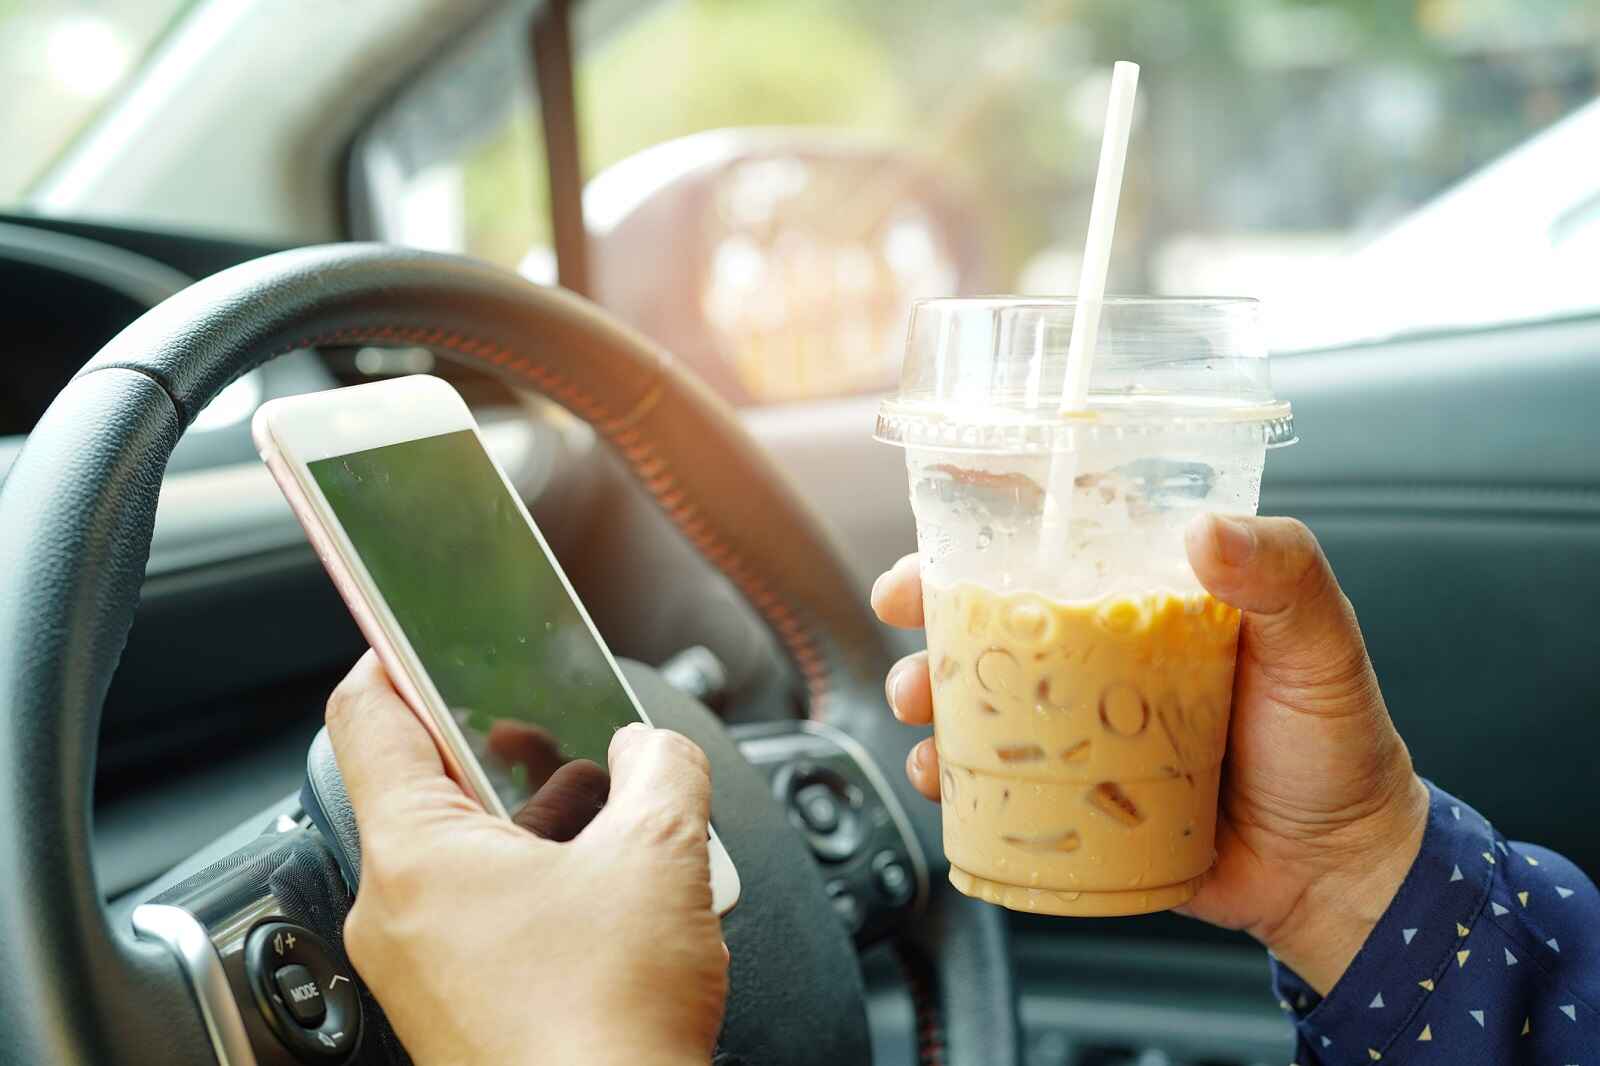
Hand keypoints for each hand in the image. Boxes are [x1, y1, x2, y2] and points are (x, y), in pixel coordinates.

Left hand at [325, 652, 727, 1065]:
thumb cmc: (607, 1025)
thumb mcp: (660, 856)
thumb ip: (662, 770)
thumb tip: (652, 751)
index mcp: (416, 857)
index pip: (366, 718)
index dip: (390, 652)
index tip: (411, 621)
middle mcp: (397, 911)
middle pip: (423, 784)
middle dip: (496, 743)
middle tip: (549, 718)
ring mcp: (422, 966)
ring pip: (460, 851)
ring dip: (529, 816)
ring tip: (604, 808)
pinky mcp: (457, 1005)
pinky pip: (479, 909)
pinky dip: (532, 878)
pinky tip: (605, 885)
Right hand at [870, 516, 1428, 993]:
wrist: (1336, 872)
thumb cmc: (1336, 746)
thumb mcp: (1323, 646)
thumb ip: (1284, 576)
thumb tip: (1207, 532)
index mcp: (1153, 598)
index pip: (1065, 538)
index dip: (994, 518)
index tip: (944, 509)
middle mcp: (1103, 654)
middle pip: (996, 611)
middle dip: (930, 602)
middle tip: (902, 604)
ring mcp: (1077, 726)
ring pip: (976, 692)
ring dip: (925, 687)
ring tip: (918, 702)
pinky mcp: (1065, 795)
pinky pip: (988, 778)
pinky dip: (949, 777)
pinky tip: (941, 778)